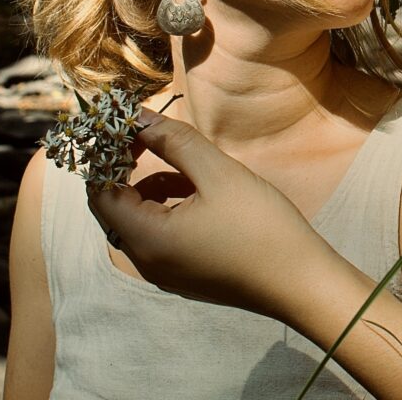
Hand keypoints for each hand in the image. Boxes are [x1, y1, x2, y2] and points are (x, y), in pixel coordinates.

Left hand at [86, 111, 333, 320]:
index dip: (106, 153)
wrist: (302, 282)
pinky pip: (159, 231)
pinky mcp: (185, 273)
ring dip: (149, 182)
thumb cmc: (259, 226)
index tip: (126, 123)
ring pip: (138, 217)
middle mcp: (146, 261)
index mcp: (146, 239)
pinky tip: (196, 185)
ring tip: (180, 156)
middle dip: (125, 165)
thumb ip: (174, 141)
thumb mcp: (216, 172)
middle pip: (114, 205)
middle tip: (147, 131)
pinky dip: (167, 203)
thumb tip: (139, 118)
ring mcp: (166, 271)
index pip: (100, 191)